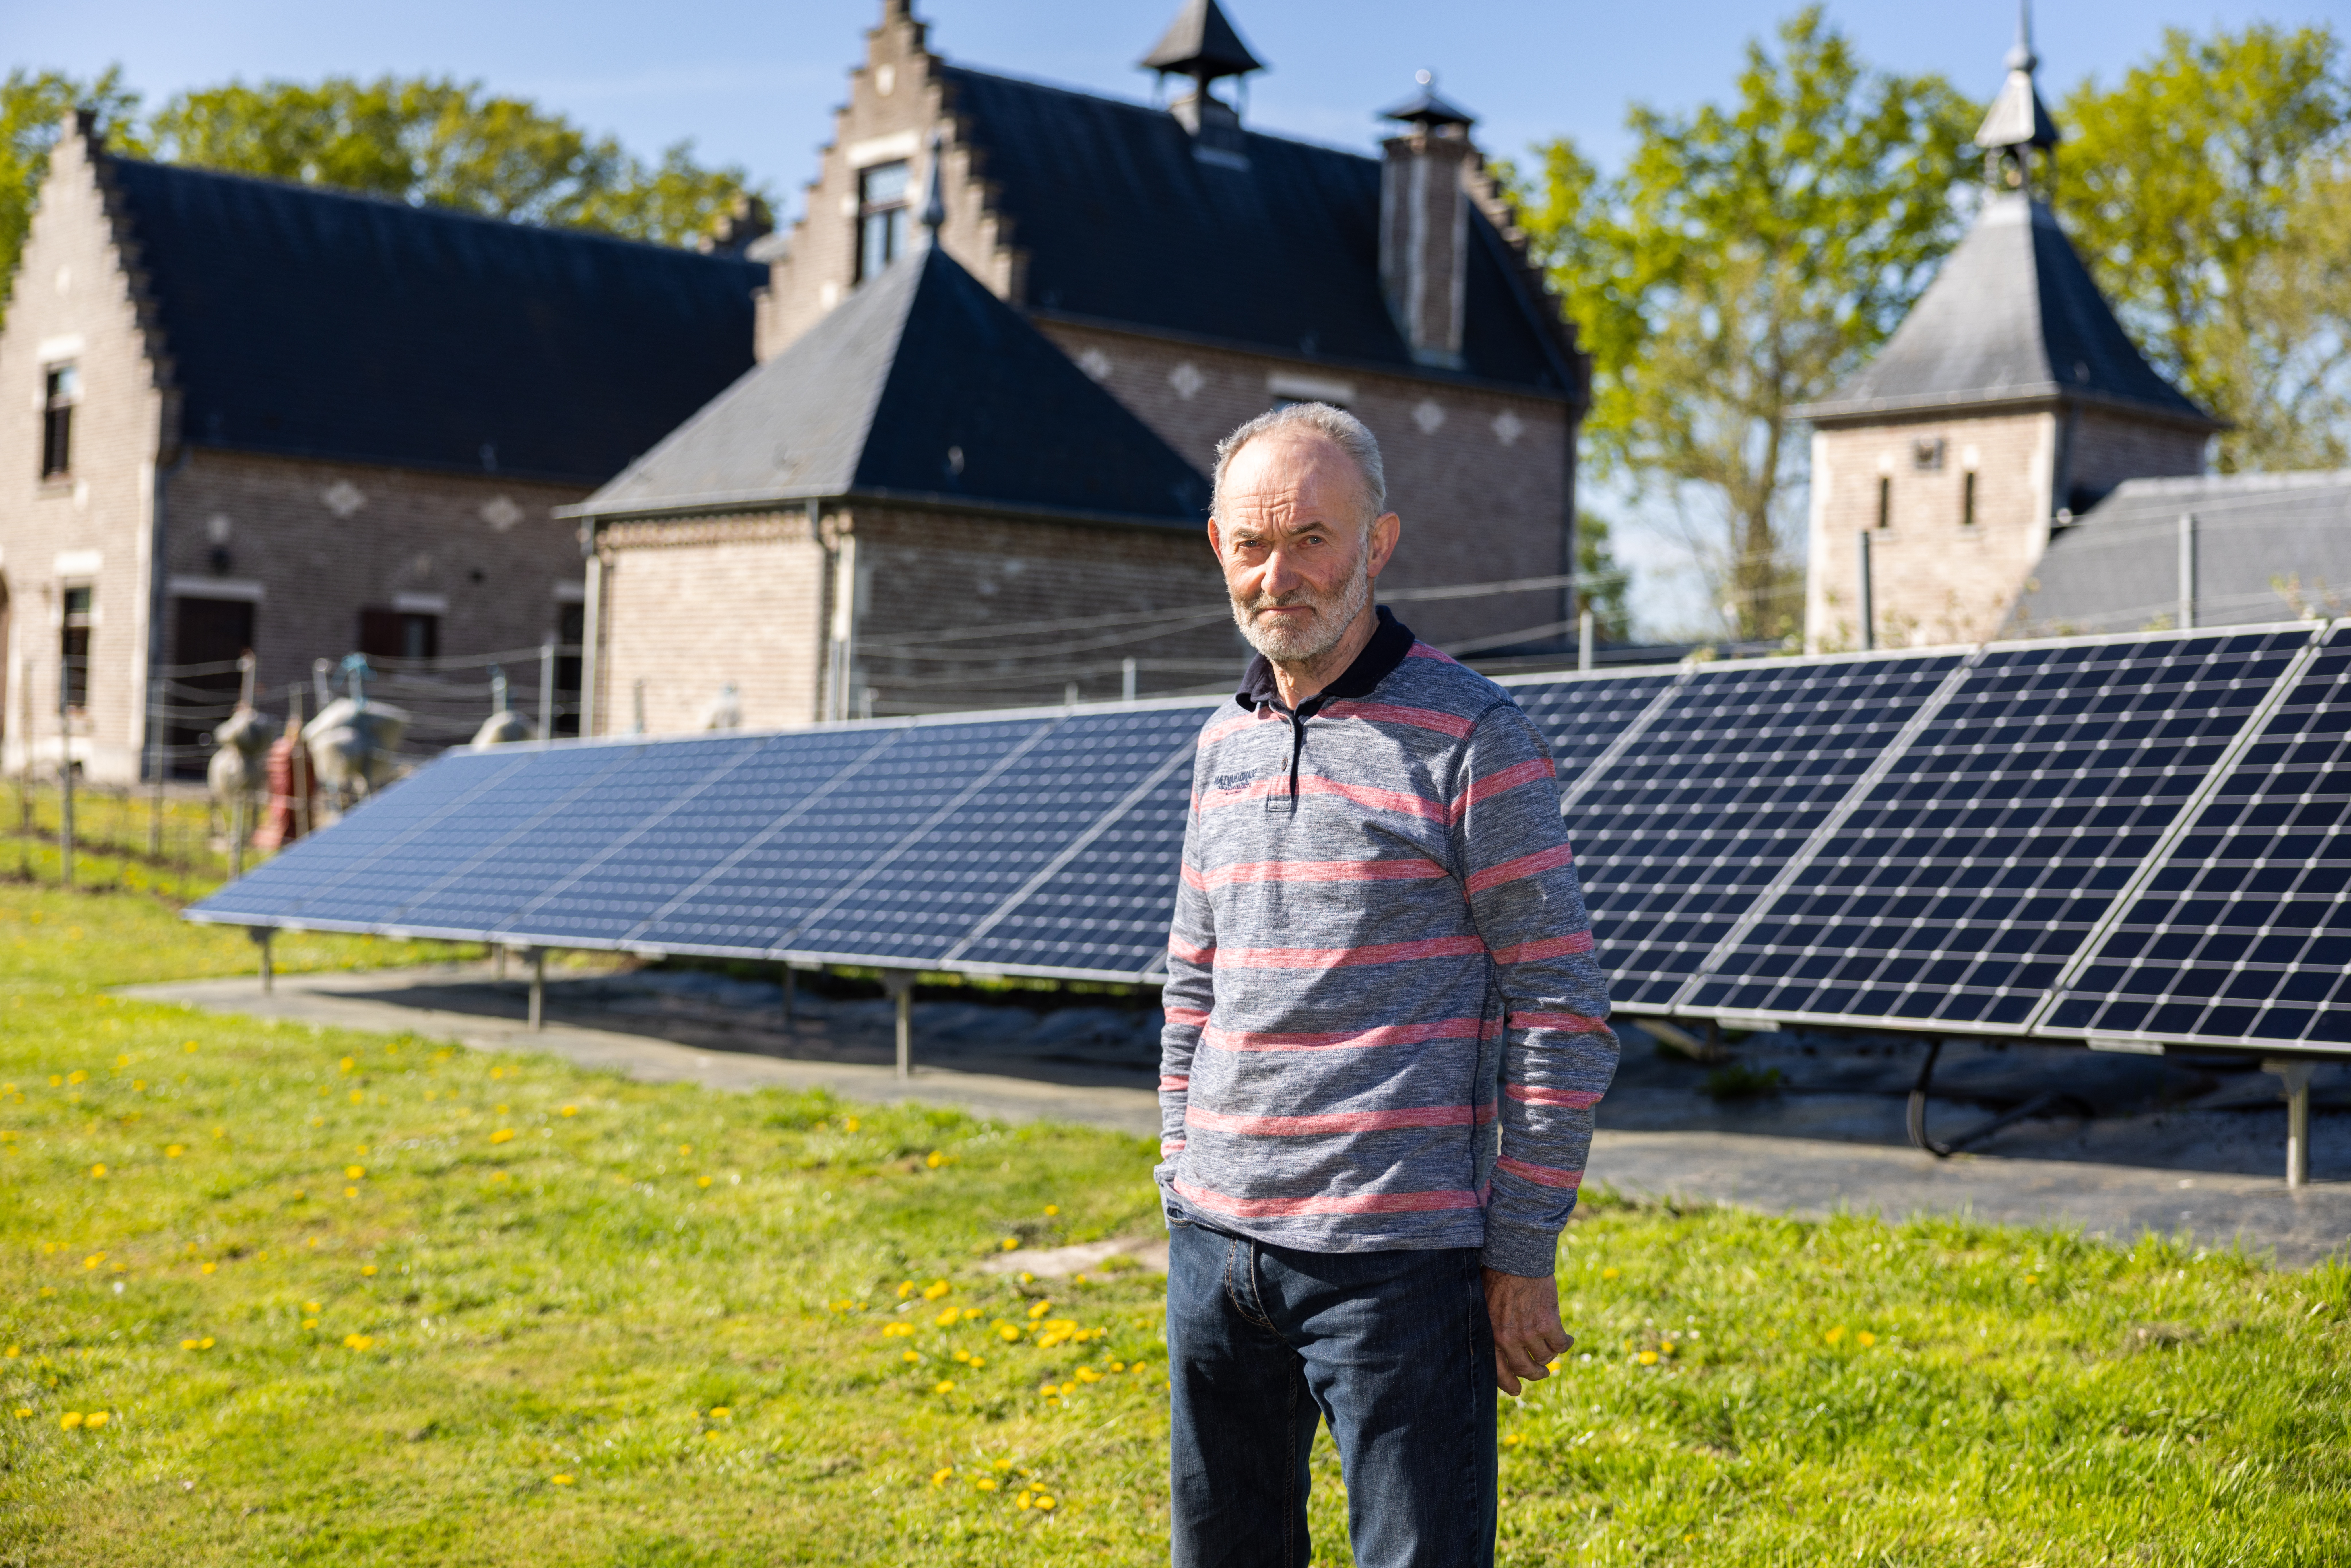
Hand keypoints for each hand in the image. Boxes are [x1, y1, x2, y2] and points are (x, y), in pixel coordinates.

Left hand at [1482, 1267, 1571, 1396]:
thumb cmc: (1497, 1278)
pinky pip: (1561, 1344)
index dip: (1508, 1385)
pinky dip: (1565, 1343)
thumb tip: (1499, 1352)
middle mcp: (1508, 1339)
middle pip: (1525, 1369)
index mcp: (1490, 1336)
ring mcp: (1529, 1333)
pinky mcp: (1549, 1323)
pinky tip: (1566, 1338)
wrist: (1515, 1258)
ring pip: (1545, 1357)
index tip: (1516, 1391)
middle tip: (1541, 1372)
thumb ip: (1491, 1330)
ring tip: (1551, 1350)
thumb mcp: (1485, 1308)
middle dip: (1535, 1374)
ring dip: (1550, 1356)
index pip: (1498, 1372)